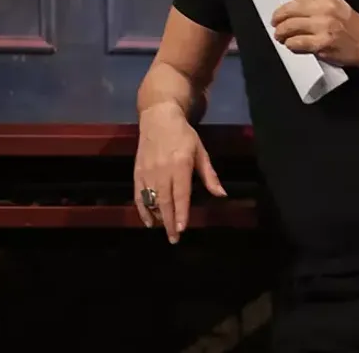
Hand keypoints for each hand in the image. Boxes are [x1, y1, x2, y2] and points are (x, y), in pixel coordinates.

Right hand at [133, 104, 226, 243]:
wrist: (158, 119)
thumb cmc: (184, 136)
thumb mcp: (201, 152)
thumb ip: (209, 175)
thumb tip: (222, 194)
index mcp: (180, 165)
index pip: (181, 194)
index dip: (181, 213)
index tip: (182, 229)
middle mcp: (162, 170)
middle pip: (165, 201)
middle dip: (169, 222)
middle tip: (174, 239)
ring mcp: (148, 171)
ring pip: (151, 200)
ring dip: (157, 217)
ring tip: (164, 230)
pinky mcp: (137, 172)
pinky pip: (138, 195)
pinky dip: (142, 209)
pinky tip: (148, 221)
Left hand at [271, 0, 358, 66]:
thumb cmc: (351, 27)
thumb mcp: (336, 4)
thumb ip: (315, 2)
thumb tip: (291, 5)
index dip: (286, 6)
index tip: (282, 12)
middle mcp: (325, 8)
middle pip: (289, 10)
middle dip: (278, 18)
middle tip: (275, 24)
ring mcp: (323, 26)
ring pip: (289, 27)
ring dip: (281, 33)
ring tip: (280, 36)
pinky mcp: (321, 43)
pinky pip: (296, 42)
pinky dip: (290, 44)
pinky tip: (292, 45)